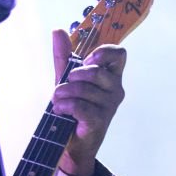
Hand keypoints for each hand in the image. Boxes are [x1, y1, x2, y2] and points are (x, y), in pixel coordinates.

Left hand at [51, 28, 126, 175]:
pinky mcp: (99, 121)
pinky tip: (58, 110)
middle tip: (61, 86)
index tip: (86, 60)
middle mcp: (115, 89)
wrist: (71, 144)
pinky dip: (64, 106)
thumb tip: (58, 31)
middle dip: (73, 77)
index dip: (103, 52)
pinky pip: (80, 106)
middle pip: (96, 72)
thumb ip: (63, 56)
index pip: (119, 54)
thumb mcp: (66, 80)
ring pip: (84, 90)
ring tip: (56, 100)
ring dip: (63, 94)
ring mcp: (109, 106)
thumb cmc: (73, 109)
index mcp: (110, 76)